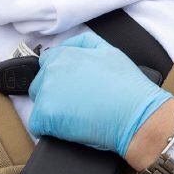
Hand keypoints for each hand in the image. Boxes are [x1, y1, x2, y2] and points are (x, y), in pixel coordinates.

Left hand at [28, 32, 172, 155]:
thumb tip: (69, 47)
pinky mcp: (46, 116)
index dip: (59, 77)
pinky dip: (49, 130)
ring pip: (39, 105)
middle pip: (39, 84)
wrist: (135, 114)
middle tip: (77, 104)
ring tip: (76, 116)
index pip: (46, 63)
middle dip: (53, 94)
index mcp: (65, 55)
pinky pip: (37, 125)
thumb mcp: (109, 51)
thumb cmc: (127, 86)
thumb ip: (85, 43)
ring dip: (52, 111)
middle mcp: (52, 71)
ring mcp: (47, 93)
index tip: (71, 88)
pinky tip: (69, 129)